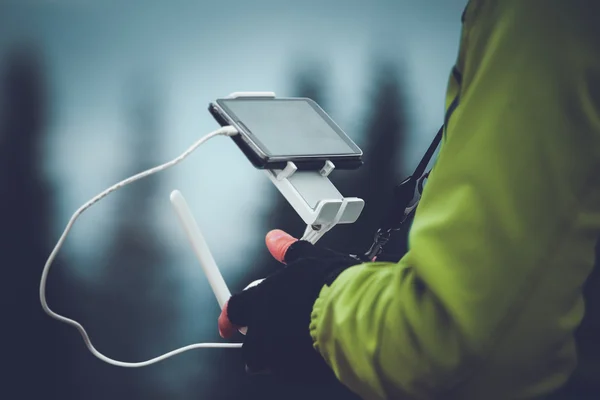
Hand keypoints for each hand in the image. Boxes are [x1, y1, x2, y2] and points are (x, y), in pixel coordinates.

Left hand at [217, 229, 360, 381]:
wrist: (358, 315)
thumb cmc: (334, 287)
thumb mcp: (311, 258)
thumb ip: (288, 250)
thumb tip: (275, 239)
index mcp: (262, 300)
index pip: (234, 310)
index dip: (229, 317)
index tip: (229, 323)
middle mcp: (265, 330)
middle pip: (249, 344)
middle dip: (259, 339)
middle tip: (277, 330)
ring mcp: (281, 355)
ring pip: (270, 361)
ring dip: (279, 352)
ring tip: (302, 338)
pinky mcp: (300, 372)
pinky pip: (293, 370)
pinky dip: (300, 361)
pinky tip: (315, 347)